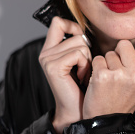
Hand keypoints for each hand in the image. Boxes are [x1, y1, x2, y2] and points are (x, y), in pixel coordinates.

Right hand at [39, 17, 91, 133]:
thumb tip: (86, 30)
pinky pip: (78, 54)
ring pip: (80, 44)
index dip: (74, 27)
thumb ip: (78, 44)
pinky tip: (81, 78)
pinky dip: (85, 66)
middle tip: (84, 69)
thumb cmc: (84, 87)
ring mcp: (48, 59)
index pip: (58, 22)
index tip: (83, 41)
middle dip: (87, 51)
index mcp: (50, 49)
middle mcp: (46, 53)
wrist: (78, 111)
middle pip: (76, 35)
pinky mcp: (53, 67)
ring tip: (83, 74)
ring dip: (88, 60)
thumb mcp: (81, 61)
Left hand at [82, 32, 134, 118]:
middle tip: (119, 69)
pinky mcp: (102, 76)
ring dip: (107, 62)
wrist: (107, 122)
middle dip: (119, 53)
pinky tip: (100, 81)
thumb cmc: (125, 99)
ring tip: (110, 78)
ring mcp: (120, 74)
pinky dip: (96, 67)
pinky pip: (97, 59)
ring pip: (110, 52)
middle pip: (125, 43)